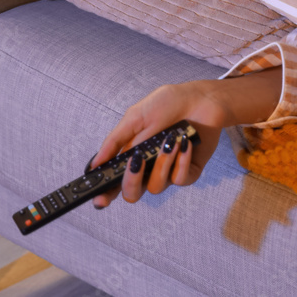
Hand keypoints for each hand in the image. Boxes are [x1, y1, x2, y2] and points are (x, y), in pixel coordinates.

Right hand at [88, 81, 224, 207]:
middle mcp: (147, 168)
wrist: (201, 98)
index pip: (113, 183)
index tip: (100, 198)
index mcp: (130, 157)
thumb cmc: (167, 104)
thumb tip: (94, 164)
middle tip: (137, 162)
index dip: (104, 195)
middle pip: (131, 194)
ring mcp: (167, 171)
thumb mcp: (136, 117)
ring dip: (161, 163)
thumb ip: (115, 141)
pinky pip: (179, 180)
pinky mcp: (188, 172)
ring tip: (169, 141)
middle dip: (131, 181)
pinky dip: (181, 161)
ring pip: (155, 187)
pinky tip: (185, 144)